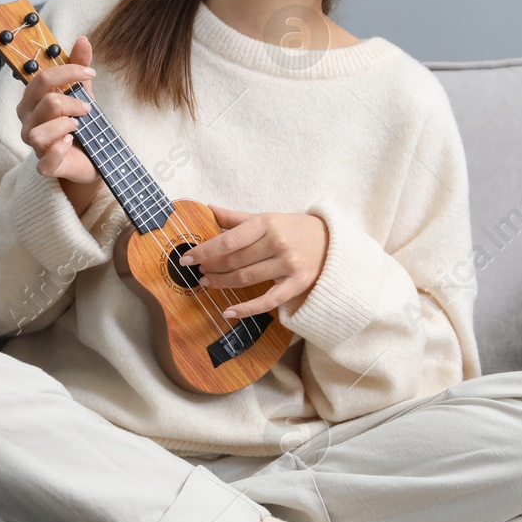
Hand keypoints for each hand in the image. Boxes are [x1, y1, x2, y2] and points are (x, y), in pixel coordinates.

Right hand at [16, 35, 97, 187]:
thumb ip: (79, 67)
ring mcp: (34, 145)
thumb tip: (82, 38)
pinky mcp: (46, 166)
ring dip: (67, 124)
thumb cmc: (81, 124)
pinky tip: (71, 143)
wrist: (91, 158)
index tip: (90, 73)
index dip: (68, 72)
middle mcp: (28, 122)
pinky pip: (46, 159)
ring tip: (78, 126)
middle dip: (73, 101)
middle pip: (45, 101)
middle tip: (88, 108)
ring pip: (41, 130)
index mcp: (32, 101)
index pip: (41, 78)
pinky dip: (60, 150)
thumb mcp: (82, 93)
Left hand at [178, 208, 329, 318]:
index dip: (205, 250)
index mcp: (268, 223)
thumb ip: (237, 217)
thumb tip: (208, 209)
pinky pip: (267, 301)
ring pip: (246, 279)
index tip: (188, 257)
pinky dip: (246, 309)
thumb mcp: (269, 217)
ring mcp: (288, 265)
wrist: (334, 242)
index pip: (229, 240)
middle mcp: (278, 243)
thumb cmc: (296, 229)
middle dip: (211, 267)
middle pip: (235, 260)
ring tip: (207, 283)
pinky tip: (229, 312)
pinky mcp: (297, 284)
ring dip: (222, 283)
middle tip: (198, 271)